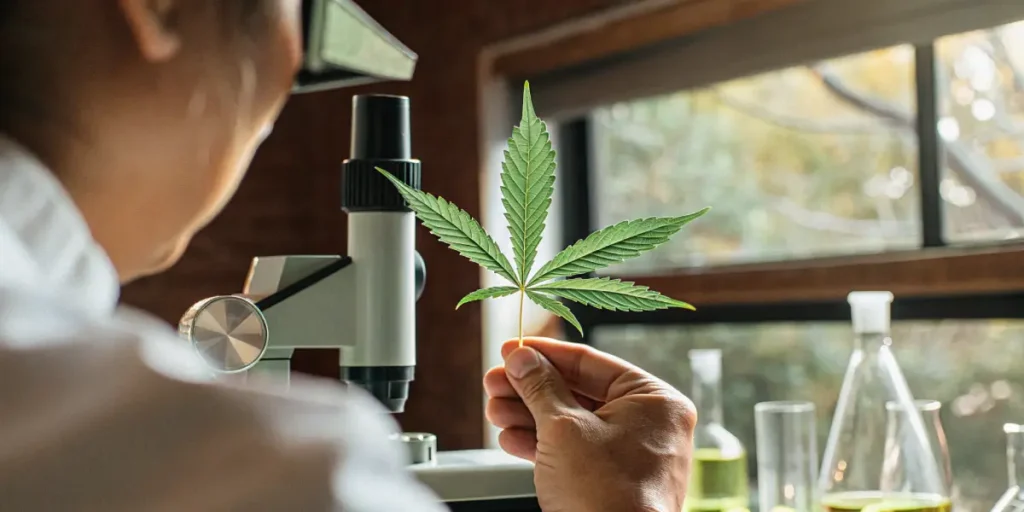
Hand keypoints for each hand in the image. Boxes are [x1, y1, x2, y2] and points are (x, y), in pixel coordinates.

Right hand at [484, 337, 695, 511]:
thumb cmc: (607, 496)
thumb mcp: (563, 428)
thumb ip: (540, 387)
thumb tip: (522, 359)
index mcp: (655, 400)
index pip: (591, 361)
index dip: (545, 354)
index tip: (514, 350)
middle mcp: (651, 424)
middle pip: (579, 392)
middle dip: (530, 389)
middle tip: (497, 381)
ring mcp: (634, 454)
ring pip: (573, 422)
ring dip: (529, 415)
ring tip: (496, 410)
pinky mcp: (615, 481)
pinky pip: (577, 451)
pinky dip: (543, 444)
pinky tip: (511, 438)